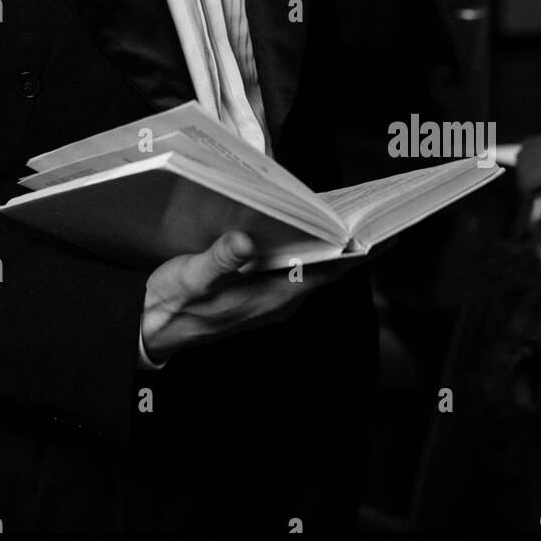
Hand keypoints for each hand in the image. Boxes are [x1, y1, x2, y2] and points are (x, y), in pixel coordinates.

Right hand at [140, 229, 362, 362]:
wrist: (152, 329)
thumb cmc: (172, 303)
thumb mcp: (192, 278)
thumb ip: (219, 260)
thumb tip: (244, 240)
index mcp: (273, 297)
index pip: (330, 273)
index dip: (359, 252)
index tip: (387, 233)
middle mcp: (279, 301)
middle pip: (329, 269)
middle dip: (354, 241)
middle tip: (378, 211)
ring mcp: (271, 299)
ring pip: (315, 269)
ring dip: (333, 244)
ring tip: (352, 213)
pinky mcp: (259, 294)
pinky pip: (297, 269)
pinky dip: (310, 248)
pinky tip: (308, 227)